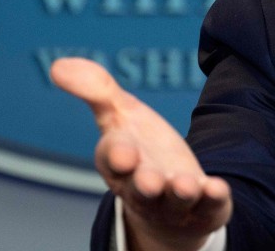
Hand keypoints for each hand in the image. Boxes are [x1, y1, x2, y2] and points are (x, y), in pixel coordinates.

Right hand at [51, 58, 231, 250]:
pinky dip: (213, 198)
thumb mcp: (120, 115)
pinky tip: (217, 187)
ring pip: (175, 201)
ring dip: (179, 193)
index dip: (116, 156)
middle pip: (141, 189)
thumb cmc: (140, 150)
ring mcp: (175, 202)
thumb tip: (58, 66)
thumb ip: (96, 91)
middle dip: (144, 183)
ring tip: (185, 185)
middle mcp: (144, 188)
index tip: (122, 152)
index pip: (113, 159)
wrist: (169, 197)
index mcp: (119, 164)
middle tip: (148, 180)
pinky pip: (210, 206)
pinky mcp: (205, 207)